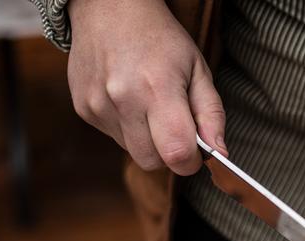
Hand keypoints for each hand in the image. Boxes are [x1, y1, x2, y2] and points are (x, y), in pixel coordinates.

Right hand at [67, 0, 225, 174]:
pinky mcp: (83, 109)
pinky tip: (128, 99)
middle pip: (151, 162)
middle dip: (168, 153)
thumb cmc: (161, 38)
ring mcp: (98, 105)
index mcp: (158, 89)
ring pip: (132, 151)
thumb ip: (212, 115)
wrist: (109, 9)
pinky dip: (126, 128)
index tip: (196, 150)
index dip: (191, 161)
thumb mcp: (197, 69)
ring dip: (146, 139)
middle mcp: (123, 100)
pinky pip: (113, 137)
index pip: (177, 154)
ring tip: (148, 103)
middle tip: (173, 125)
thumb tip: (220, 154)